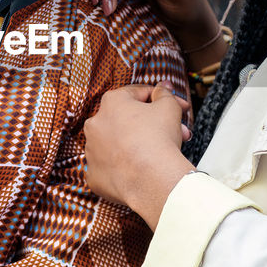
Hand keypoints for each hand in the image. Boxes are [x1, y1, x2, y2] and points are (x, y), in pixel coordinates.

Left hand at [83, 82, 195, 229]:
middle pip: (128, 120)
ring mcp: (92, 151)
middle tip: (174, 130)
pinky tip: (142, 169)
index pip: (137, 94)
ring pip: (118, 144)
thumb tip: (162, 88)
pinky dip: (124, 168)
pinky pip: (111, 168)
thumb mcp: (169, 106)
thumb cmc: (158, 140)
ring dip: (137, 144)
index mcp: (111, 102)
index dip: (160, 99)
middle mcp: (95, 124)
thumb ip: (164, 93)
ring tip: (161, 151)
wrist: (153, 178)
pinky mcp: (94, 175)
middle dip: (153, 124)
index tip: (174, 106)